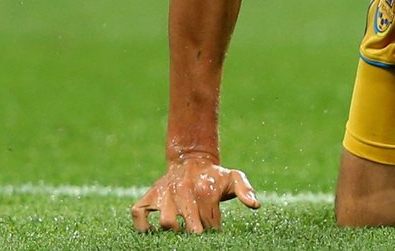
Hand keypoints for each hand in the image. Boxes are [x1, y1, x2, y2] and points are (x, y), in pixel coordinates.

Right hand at [130, 155, 260, 233]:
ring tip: (181, 233)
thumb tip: (255, 205)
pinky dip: (143, 226)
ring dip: (174, 232)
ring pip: (166, 223)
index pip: (210, 224)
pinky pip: (139, 214)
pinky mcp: (149, 196)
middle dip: (196, 235)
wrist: (191, 159)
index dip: (213, 231)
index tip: (215, 233)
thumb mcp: (234, 177)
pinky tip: (154, 232)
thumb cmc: (215, 175)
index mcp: (205, 190)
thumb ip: (245, 190)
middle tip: (198, 235)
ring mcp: (165, 195)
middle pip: (189, 227)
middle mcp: (184, 192)